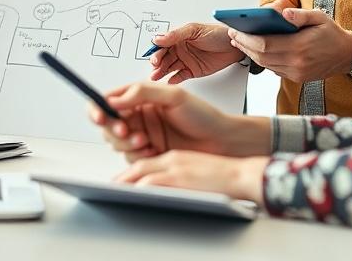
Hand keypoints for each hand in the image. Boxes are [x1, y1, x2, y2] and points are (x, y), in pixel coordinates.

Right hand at [89, 82, 251, 161]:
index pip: (109, 99)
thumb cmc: (203, 116)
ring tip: (146, 142)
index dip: (98, 107)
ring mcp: (142, 135)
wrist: (221, 142)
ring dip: (127, 143)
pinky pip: (129, 157)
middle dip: (114, 129)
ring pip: (116, 142)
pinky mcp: (147, 153)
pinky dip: (137, 156)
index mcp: (141, 97)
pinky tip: (153, 151)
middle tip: (127, 131)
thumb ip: (142, 93)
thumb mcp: (174, 96)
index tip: (100, 115)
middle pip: (108, 123)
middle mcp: (139, 115)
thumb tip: (114, 99)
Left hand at [116, 151, 267, 205]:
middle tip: (110, 189)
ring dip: (126, 184)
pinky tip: (133, 194)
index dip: (129, 174)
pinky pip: (152, 181)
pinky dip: (139, 188)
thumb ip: (177, 175)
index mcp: (175, 157)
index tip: (120, 182)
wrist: (241, 175)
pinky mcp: (180, 177)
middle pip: (138, 167)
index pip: (145, 163)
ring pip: (141, 173)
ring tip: (114, 193)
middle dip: (122, 179)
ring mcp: (175, 167)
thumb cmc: (222, 176)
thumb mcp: (194, 170)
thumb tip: (163, 190)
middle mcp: (171, 159)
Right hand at [148, 23, 242, 82]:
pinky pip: (180, 76)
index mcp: (179, 37)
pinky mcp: (193, 71)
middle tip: (154, 68)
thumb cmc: (217, 33)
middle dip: (157, 63)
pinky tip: (169, 81)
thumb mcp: (194, 30)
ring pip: (170, 67)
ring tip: (156, 76)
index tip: (153, 57)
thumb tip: (159, 38)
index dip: (156, 51)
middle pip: (164, 57)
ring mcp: (186, 60)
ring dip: (162, 72)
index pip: (162, 44)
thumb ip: (175, 34)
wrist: (234, 45)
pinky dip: (174, 79)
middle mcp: (181, 49)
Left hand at [229, 7, 351, 83]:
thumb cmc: (332, 34)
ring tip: (240, 42)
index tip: (235, 30)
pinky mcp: (297, 78)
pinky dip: (262, 60)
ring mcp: (296, 73)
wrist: (348, 55)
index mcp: (300, 47)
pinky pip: (274, 69)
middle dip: (244, 45)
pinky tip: (255, 50)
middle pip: (261, 56)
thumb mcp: (319, 17)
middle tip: (232, 35)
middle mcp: (296, 63)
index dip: (246, 39)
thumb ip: (300, 14)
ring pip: (265, 65)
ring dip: (250, 54)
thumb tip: (283, 13)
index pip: (264, 44)